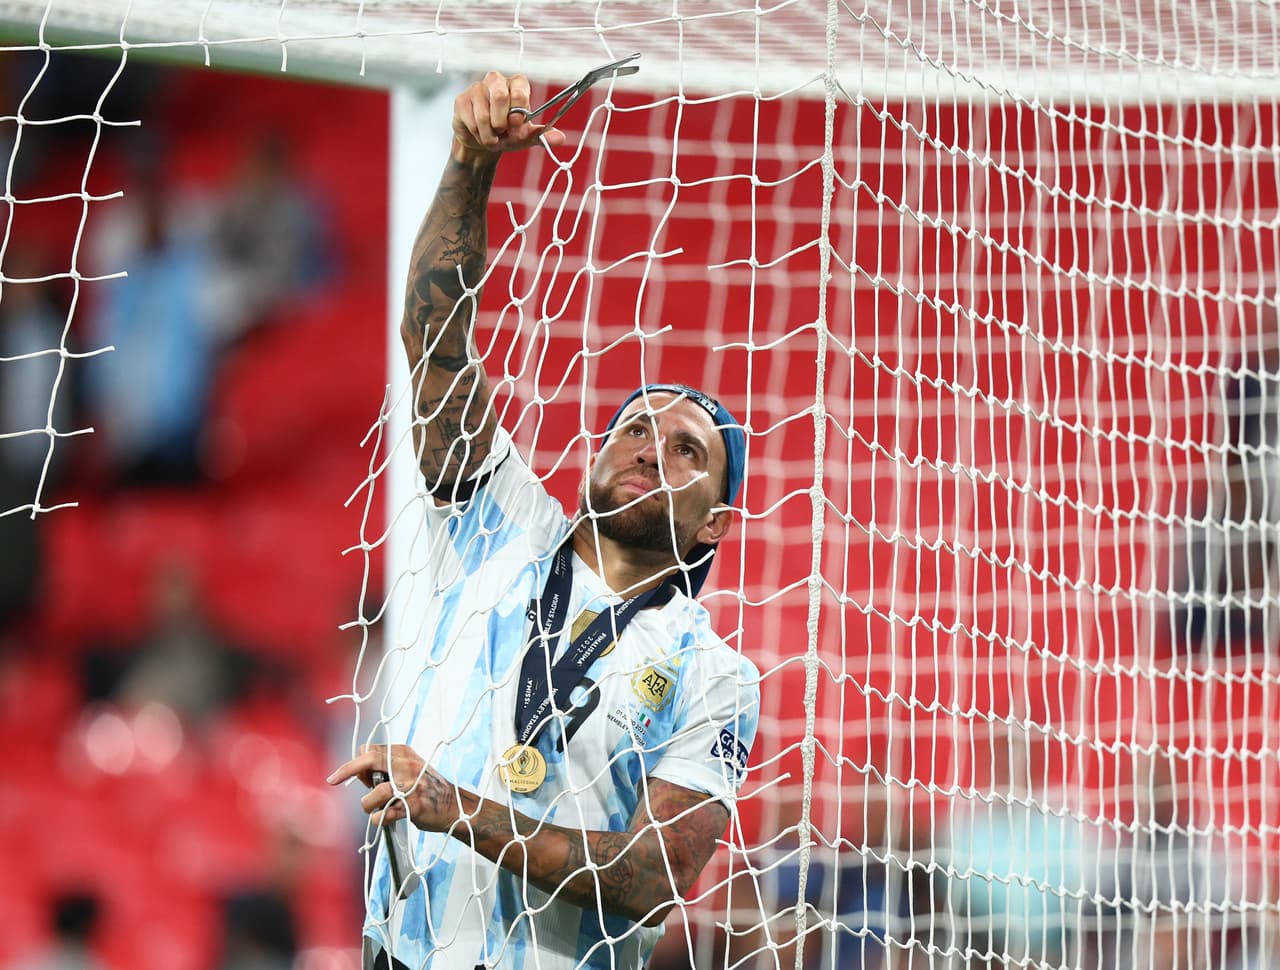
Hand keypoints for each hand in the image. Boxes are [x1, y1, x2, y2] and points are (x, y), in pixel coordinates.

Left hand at [326, 743, 459, 831]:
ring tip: (373, 810)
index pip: (371, 750)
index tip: (344, 775)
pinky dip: (378, 819)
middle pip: (371, 759)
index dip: (355, 763)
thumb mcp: (407, 770)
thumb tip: (355, 770)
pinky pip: (384, 814)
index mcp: (404, 754)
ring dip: (368, 804)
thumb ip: (383, 769)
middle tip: (332, 779)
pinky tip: (383, 819)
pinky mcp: (414, 805)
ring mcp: (411, 785)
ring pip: (376, 792)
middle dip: (348, 769)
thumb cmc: (425, 788)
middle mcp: (407, 765)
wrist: (454, 806)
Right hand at [452, 71, 566, 163]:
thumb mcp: (527, 136)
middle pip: (500, 96)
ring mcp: (477, 88)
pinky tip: (479, 134)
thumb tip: (560, 138)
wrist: (484, 142)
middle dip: (502, 122)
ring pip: (484, 115)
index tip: (517, 125)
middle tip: (503, 132)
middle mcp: (496, 80)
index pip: (519, 88)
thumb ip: (543, 135)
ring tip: (493, 138)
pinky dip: (478, 135)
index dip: (518, 109)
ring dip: (490, 135)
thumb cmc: (508, 133)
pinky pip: (471, 121)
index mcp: (516, 84)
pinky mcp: (462, 99)